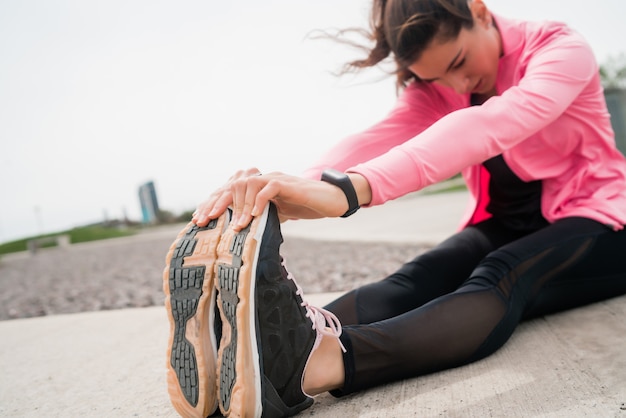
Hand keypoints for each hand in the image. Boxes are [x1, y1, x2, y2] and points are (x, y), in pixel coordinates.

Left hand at [193, 169, 367, 230]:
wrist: (332, 199)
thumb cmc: (306, 206)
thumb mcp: (278, 214)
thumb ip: (261, 218)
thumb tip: (241, 235)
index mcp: (259, 186)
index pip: (230, 190)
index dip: (213, 203)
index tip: (199, 220)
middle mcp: (264, 179)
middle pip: (232, 185)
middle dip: (216, 202)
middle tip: (205, 220)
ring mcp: (275, 178)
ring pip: (248, 184)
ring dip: (239, 206)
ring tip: (236, 226)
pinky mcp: (288, 183)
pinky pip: (268, 187)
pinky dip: (259, 202)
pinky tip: (254, 217)